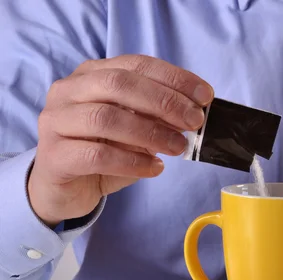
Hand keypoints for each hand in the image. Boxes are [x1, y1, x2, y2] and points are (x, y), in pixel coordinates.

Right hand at [29, 55, 213, 225]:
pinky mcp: (53, 156)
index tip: (205, 96)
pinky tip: (155, 168)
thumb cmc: (105, 152)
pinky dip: (132, 162)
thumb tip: (193, 113)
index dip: (174, 78)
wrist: (67, 189)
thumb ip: (156, 116)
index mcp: (92, 74)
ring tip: (179, 148)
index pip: (137, 64)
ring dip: (151, 133)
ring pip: (106, 118)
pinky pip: (98, 155)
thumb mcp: (136, 128)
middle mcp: (68, 91)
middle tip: (194, 122)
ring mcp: (56, 122)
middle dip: (164, 101)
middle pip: (119, 84)